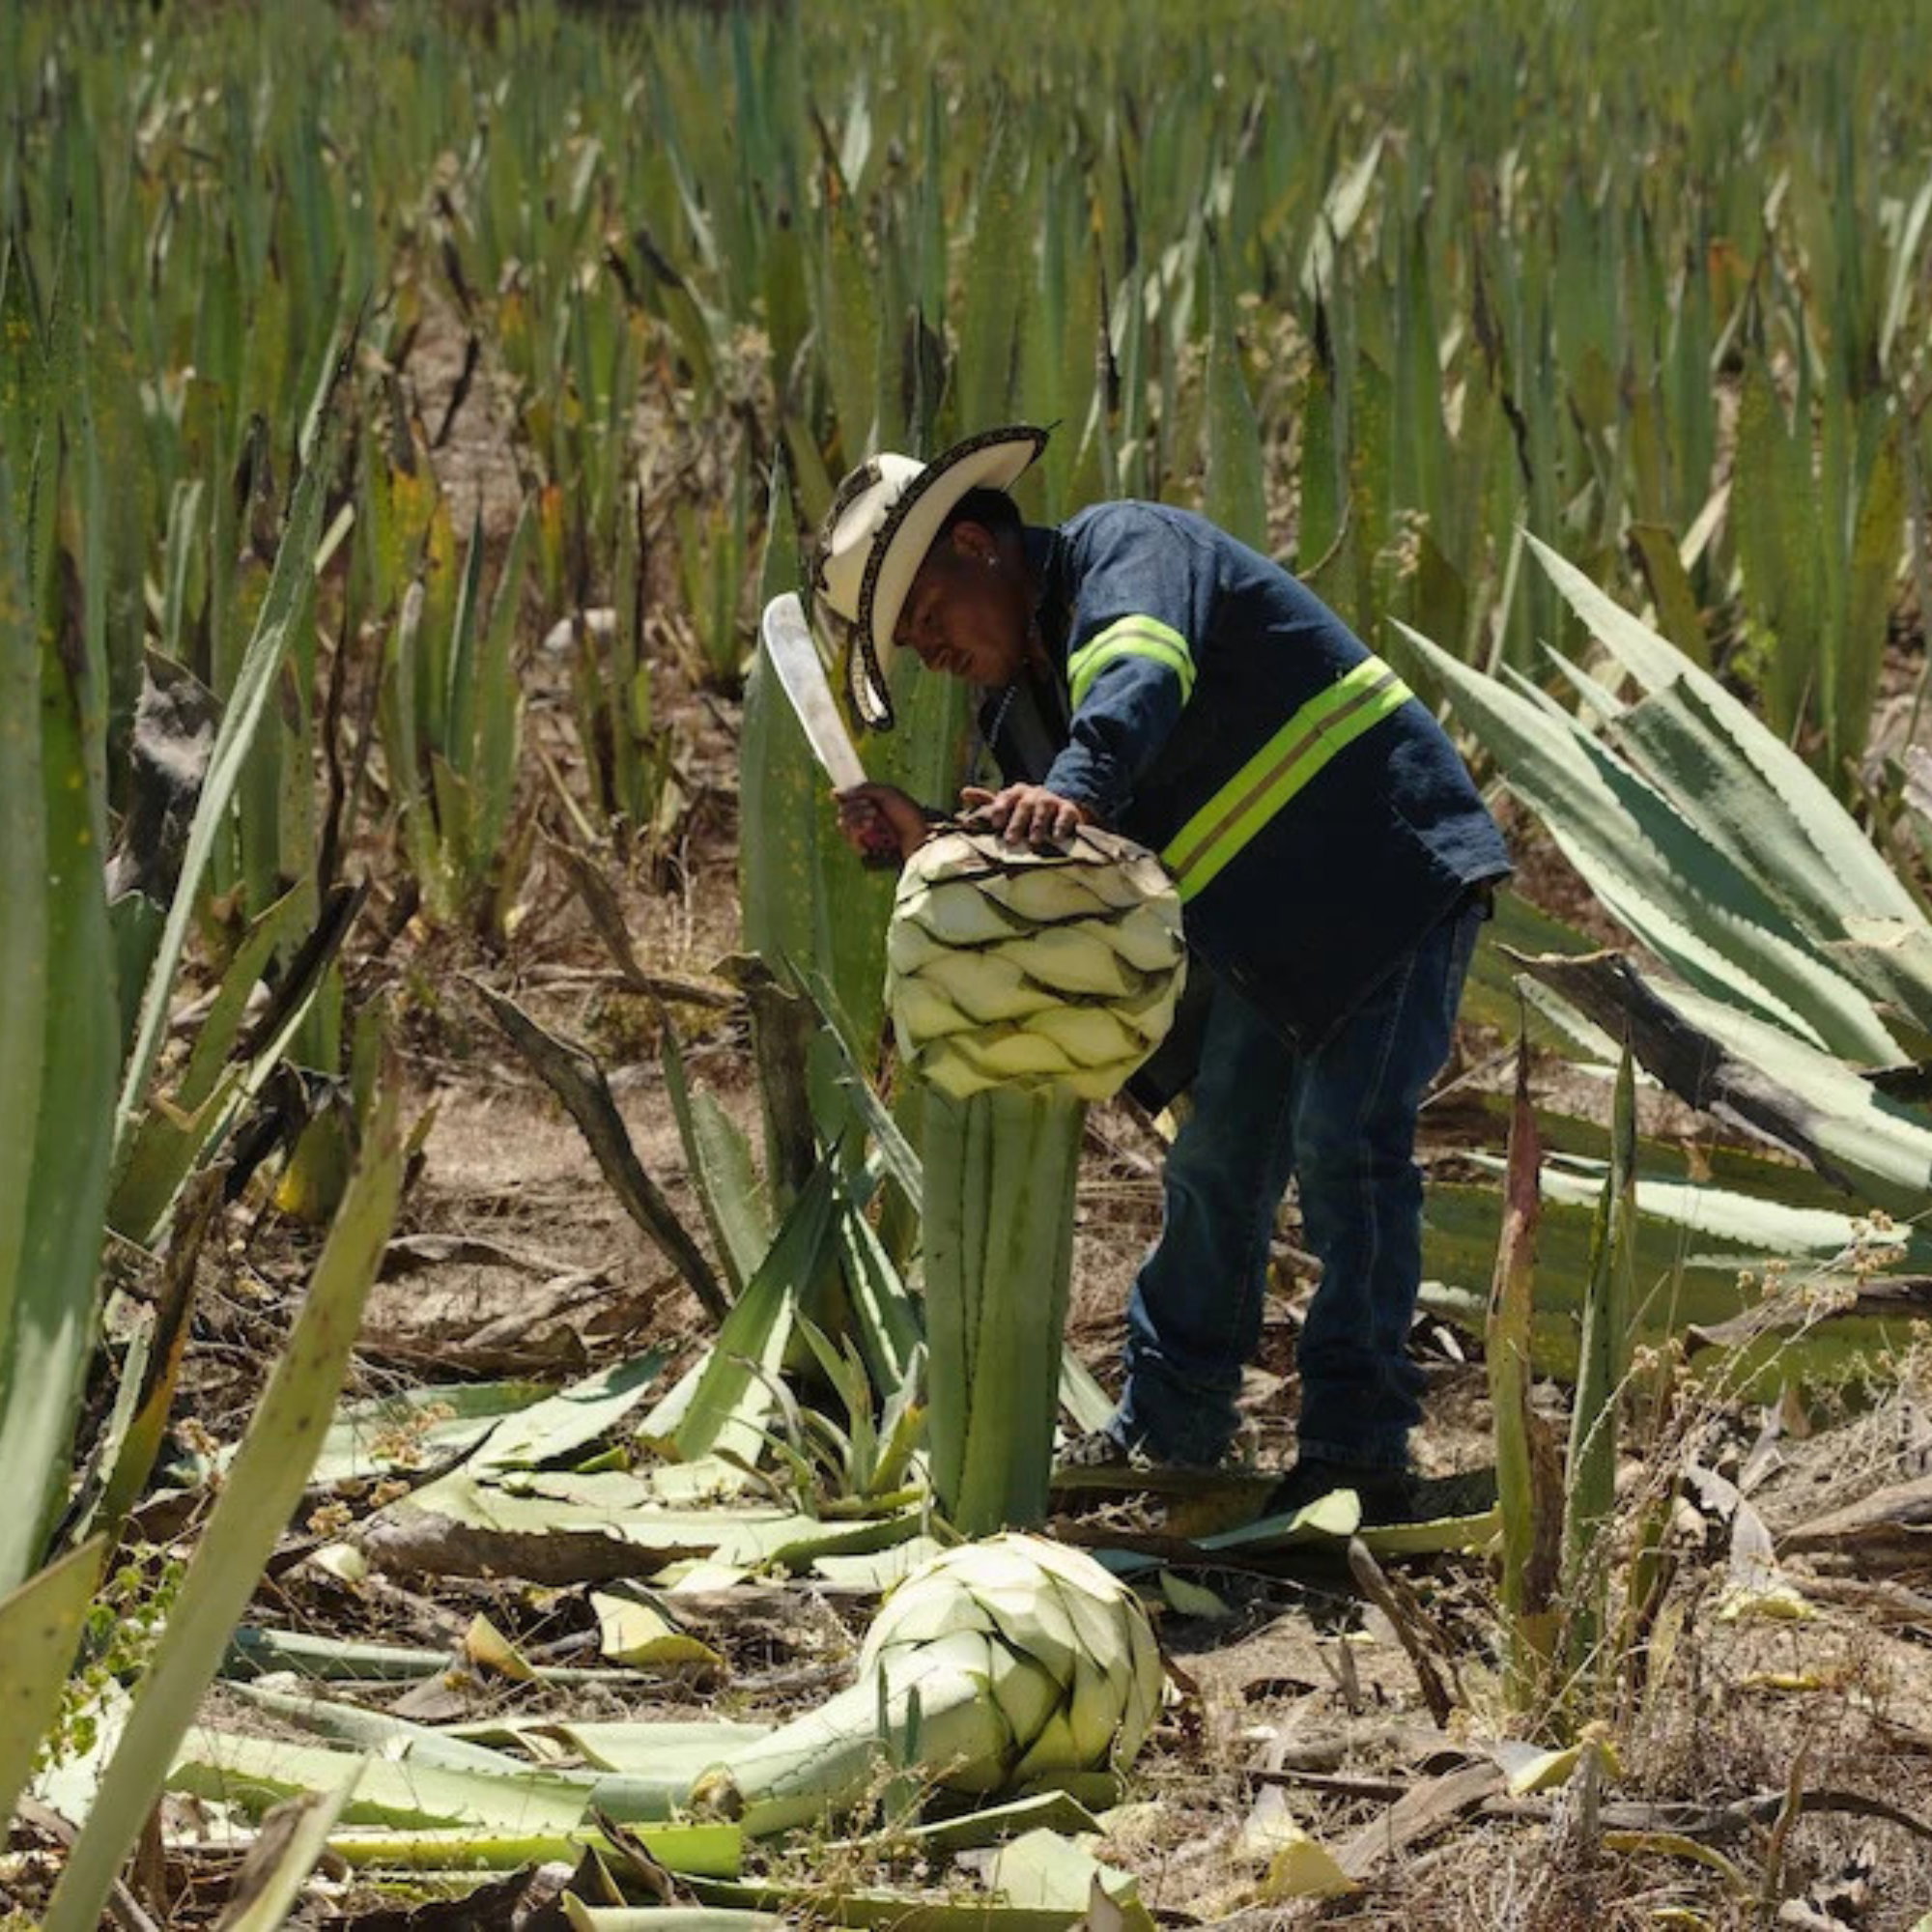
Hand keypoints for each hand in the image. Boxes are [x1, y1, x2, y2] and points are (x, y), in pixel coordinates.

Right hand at [835, 782, 930, 862]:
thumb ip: (862, 790)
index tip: (835, 795)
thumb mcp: (887, 793)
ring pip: (843, 824)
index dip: (840, 797)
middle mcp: (864, 817)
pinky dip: (856, 832)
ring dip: (856, 819)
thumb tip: (834, 793)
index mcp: (869, 802)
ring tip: (873, 820)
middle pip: (842, 811)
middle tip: (871, 808)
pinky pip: (850, 839)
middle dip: (854, 808)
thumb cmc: (907, 813)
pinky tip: (868, 829)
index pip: (846, 799)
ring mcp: (864, 832)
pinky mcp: (865, 847)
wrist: (918, 836)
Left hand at [959, 783, 1090, 848]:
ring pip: (1044, 809)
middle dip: (1017, 822)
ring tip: (1033, 841)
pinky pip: (1065, 814)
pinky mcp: (1068, 809)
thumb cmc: (1025, 811)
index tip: (995, 824)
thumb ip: (986, 801)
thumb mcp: (1007, 805)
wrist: (1057, 809)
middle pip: (1024, 805)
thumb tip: (963, 792)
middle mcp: (1033, 793)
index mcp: (1016, 792)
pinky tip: (1056, 837)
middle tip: (1011, 840)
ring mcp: (1051, 800)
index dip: (1000, 809)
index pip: (1006, 797)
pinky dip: (1061, 825)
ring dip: (1038, 825)